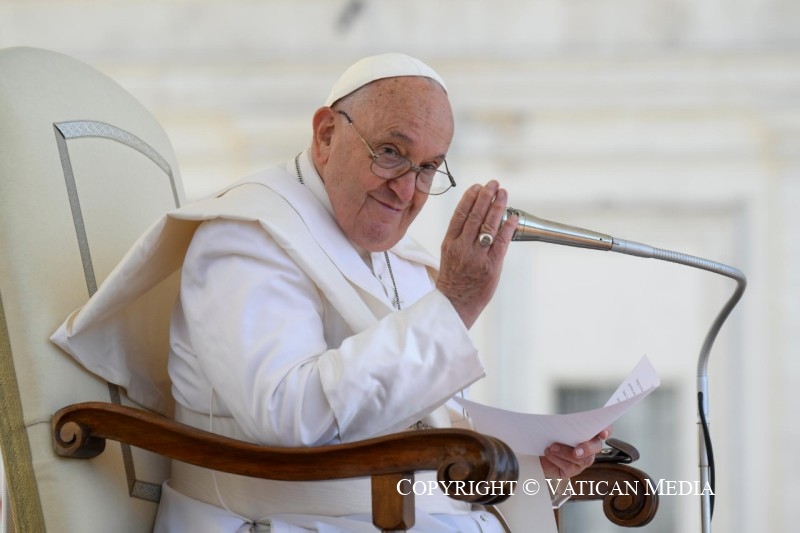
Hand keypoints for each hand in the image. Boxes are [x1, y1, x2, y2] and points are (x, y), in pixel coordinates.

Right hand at [436, 180, 517, 327]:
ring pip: (488, 225)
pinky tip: (512, 216)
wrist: (454, 305)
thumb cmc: (453, 280)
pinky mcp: (491, 266)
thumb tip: (476, 217)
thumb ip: (460, 237)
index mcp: (449, 243)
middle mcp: (462, 247)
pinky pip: (501, 242)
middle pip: (475, 216)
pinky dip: (507, 227)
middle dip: (485, 197)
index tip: (477, 186)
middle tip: (493, 184)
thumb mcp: (449, 255)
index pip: (459, 215)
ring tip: (503, 194)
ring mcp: (476, 257)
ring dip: (497, 207)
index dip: (469, 198)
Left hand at [540, 427, 610, 479]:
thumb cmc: (547, 433)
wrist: (533, 447)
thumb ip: (564, 422)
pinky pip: (569, 467)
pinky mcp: (571, 470)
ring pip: (583, 459)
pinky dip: (557, 459)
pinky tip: (548, 453)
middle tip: (576, 451)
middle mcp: (588, 447)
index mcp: (588, 432)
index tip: (602, 433)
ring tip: (552, 447)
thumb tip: (563, 423)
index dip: (606, 430)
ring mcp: (581, 460)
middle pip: (596, 447)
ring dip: (566, 452)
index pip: (604, 429)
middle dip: (587, 448)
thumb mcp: (554, 424)